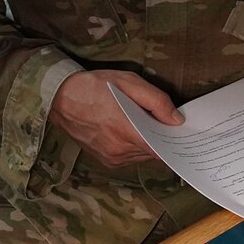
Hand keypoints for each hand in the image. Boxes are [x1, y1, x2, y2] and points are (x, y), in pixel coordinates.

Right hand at [47, 69, 181, 168]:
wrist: (60, 97)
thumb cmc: (94, 86)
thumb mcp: (129, 82)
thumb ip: (156, 101)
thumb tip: (176, 120)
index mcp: (126, 131)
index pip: (161, 149)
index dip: (174, 144)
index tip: (183, 136)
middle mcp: (119, 150)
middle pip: (153, 151)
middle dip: (161, 138)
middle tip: (164, 121)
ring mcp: (111, 157)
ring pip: (142, 155)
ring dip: (147, 142)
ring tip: (144, 123)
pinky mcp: (105, 160)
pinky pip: (129, 157)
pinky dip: (134, 146)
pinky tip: (130, 130)